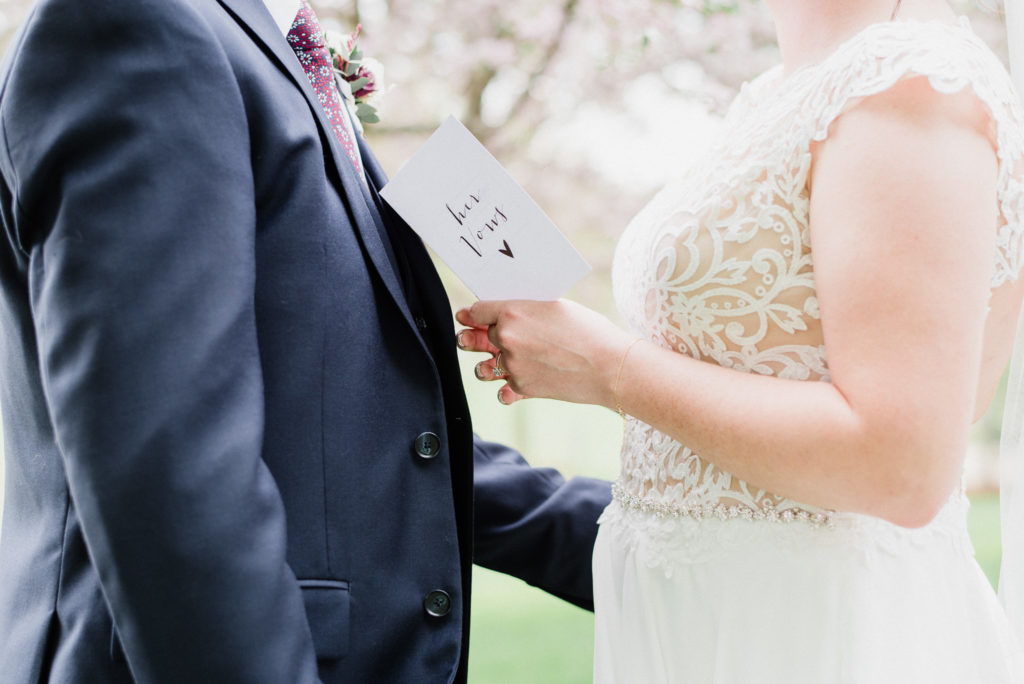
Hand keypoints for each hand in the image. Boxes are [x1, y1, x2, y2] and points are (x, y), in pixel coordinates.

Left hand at [456, 299, 633, 406]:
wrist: (609, 366)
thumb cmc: (589, 330)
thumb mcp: (556, 307)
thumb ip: (527, 309)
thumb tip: (510, 313)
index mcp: (512, 312)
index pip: (478, 310)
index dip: (472, 313)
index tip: (467, 316)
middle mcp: (506, 338)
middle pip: (477, 337)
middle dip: (473, 338)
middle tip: (466, 338)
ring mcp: (512, 365)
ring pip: (485, 367)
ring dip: (486, 365)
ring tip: (491, 364)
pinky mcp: (522, 388)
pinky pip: (502, 390)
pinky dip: (506, 389)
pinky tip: (510, 386)